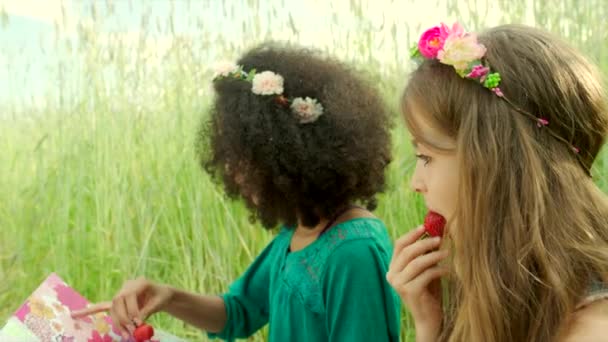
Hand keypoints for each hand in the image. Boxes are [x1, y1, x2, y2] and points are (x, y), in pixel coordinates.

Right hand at [71, 277, 173, 338]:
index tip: (138, 322)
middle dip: (123, 318)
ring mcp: (120, 293)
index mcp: (139, 282)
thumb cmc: (162, 297)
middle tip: (132, 331)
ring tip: (127, 334)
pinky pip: (101, 307)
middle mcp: (127, 286)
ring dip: (118, 322)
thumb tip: (137, 323)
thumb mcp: (159, 302)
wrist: (162, 294)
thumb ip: (148, 311)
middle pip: (117, 302)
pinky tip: (75, 314)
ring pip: (112, 309)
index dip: (132, 310)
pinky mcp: (117, 303)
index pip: (128, 296)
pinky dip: (88, 311)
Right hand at [386, 225, 448, 340]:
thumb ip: (424, 255)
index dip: (412, 234)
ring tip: (447, 252)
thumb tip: (433, 233)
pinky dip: (439, 269)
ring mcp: (399, 284)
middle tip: (440, 239)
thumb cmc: (429, 291)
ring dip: (434, 255)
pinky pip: (426, 274)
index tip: (425, 227)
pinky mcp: (410, 291)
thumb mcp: (425, 270)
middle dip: (425, 243)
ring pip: (417, 262)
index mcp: (393, 268)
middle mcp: (392, 275)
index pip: (399, 245)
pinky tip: (448, 270)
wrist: (429, 317)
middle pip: (407, 252)